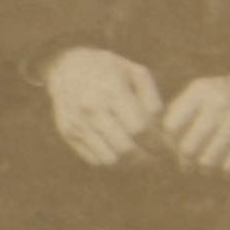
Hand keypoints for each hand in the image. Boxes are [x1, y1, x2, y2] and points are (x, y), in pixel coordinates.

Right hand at [40, 45, 165, 168]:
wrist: (65, 66)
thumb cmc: (108, 70)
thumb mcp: (135, 72)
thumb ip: (153, 100)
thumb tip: (159, 129)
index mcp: (112, 91)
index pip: (140, 129)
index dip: (156, 142)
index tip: (163, 145)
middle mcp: (92, 108)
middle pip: (126, 148)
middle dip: (146, 158)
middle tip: (155, 157)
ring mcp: (78, 122)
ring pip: (110, 159)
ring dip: (129, 163)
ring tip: (139, 156)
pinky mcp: (68, 132)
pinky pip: (94, 159)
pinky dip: (110, 160)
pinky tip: (119, 150)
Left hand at [160, 68, 229, 176]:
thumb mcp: (208, 88)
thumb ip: (185, 107)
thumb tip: (162, 136)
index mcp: (201, 91)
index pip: (171, 125)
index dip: (168, 142)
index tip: (171, 149)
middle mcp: (217, 106)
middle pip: (188, 147)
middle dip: (184, 162)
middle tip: (185, 167)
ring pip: (207, 160)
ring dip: (204, 171)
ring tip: (204, 171)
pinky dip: (225, 175)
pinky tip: (225, 173)